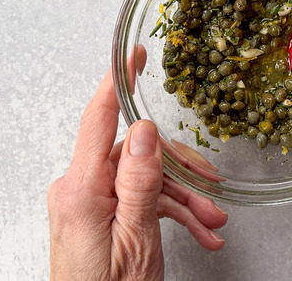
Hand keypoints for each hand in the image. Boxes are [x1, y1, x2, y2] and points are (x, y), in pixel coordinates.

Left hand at [47, 70, 227, 279]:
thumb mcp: (135, 237)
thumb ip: (138, 180)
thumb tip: (142, 131)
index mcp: (81, 188)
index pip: (99, 119)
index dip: (118, 81)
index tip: (133, 55)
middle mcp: (79, 188)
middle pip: (136, 155)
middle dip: (180, 173)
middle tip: (212, 192)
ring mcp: (88, 202)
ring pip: (144, 180)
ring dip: (182, 199)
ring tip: (212, 222)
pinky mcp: (98, 215)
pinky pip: (138, 200)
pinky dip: (169, 212)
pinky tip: (198, 230)